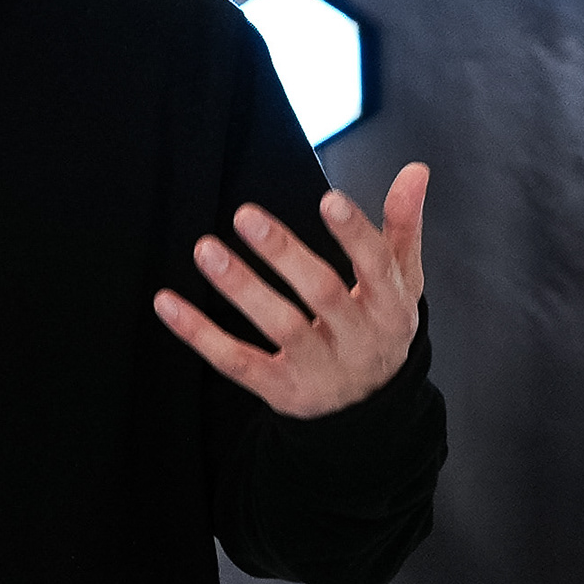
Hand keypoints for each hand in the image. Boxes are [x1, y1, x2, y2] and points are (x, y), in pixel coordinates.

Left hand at [153, 163, 429, 419]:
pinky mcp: (282, 391)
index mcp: (391, 307)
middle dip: (284, 254)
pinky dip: (200, 334)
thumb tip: (416, 170)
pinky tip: (167, 302)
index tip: (327, 199)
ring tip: (205, 249)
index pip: (376, 267)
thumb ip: (402, 226)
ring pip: (280, 327)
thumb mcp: (401, 282)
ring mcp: (319, 369)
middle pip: (322, 294)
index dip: (353, 234)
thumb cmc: (379, 326)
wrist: (370, 412)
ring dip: (241, 288)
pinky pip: (237, 362)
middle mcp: (358, 341)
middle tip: (244, 214)